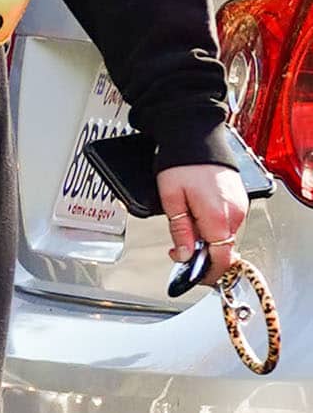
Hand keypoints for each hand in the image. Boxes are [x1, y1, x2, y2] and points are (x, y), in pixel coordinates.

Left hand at [158, 163, 248, 288]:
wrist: (197, 136)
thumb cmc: (182, 164)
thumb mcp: (171, 200)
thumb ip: (180, 231)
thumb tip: (184, 256)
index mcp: (218, 218)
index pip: (221, 260)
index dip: (206, 273)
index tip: (191, 277)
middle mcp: (235, 214)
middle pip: (221, 249)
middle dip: (201, 254)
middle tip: (177, 249)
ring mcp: (240, 206)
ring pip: (224, 236)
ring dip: (207, 239)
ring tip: (186, 227)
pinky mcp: (239, 199)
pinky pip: (227, 221)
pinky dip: (213, 225)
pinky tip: (198, 216)